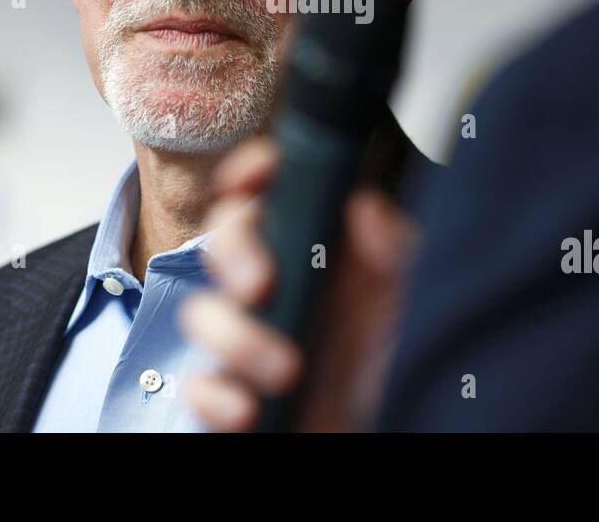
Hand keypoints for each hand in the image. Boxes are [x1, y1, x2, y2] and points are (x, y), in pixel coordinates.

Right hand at [177, 137, 420, 430]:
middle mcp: (272, 282)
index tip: (253, 178)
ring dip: (236, 339)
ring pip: (201, 312)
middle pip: (223, 238)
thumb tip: (368, 208)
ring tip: (285, 370)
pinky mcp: (231, 388)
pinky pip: (198, 384)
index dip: (253, 172)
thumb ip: (392, 254)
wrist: (376, 426)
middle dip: (233, 252)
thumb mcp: (400, 302)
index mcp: (310, 248)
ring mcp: (245, 334)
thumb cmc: (384, 359)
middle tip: (260, 284)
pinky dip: (215, 397)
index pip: (269, 192)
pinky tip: (247, 410)